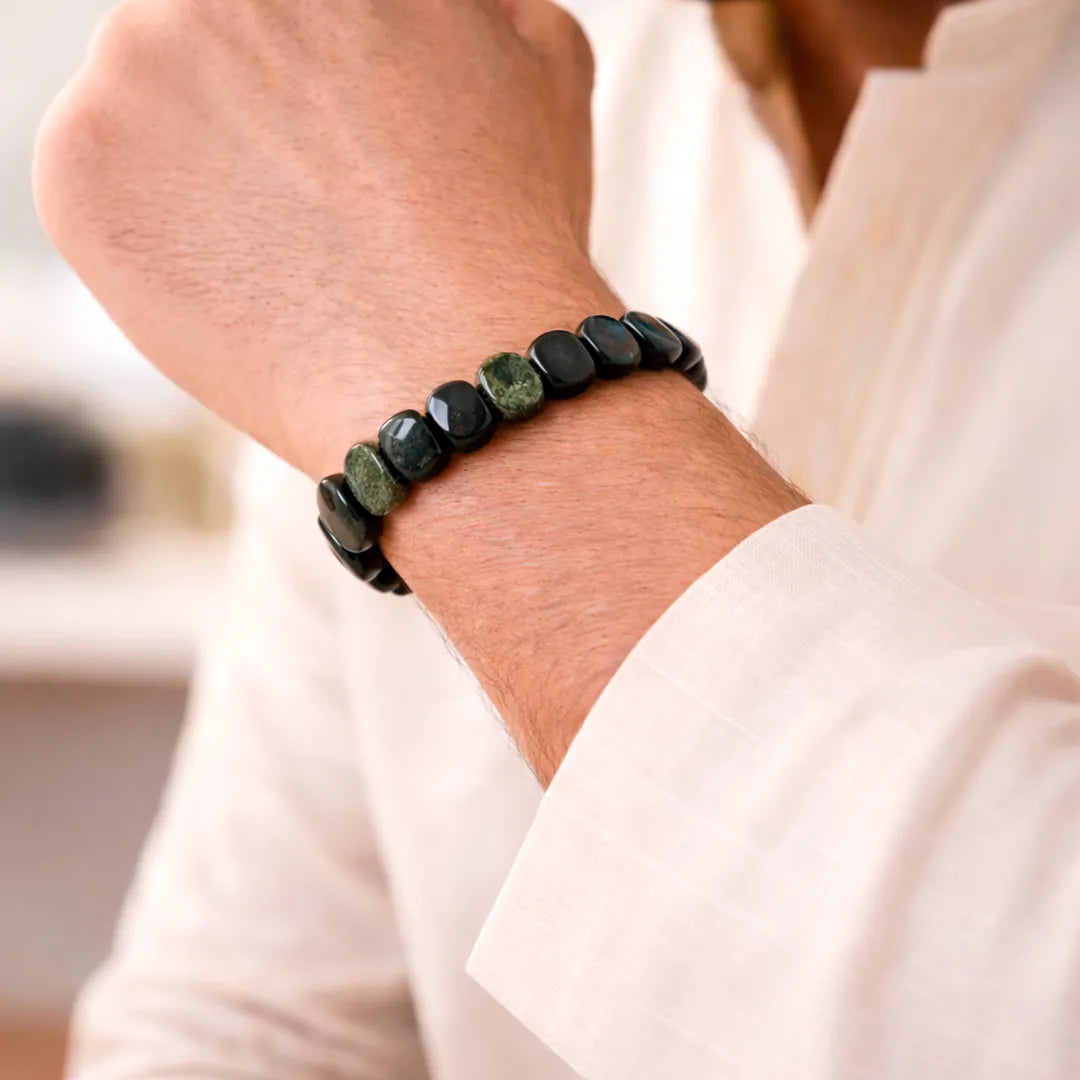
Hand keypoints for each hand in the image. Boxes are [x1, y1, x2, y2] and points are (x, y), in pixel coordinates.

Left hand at [35, 0, 605, 475]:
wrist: (454, 368)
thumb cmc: (512, 228)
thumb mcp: (542, 57)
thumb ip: (472, 5)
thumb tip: (446, 11)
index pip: (289, 11)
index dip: (323, 77)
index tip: (340, 128)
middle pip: (215, 39)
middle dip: (260, 104)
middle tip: (321, 193)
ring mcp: (133, 65)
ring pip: (154, 109)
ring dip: (207, 166)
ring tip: (293, 249)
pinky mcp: (78, 171)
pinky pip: (104, 190)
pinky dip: (158, 235)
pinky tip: (242, 281)